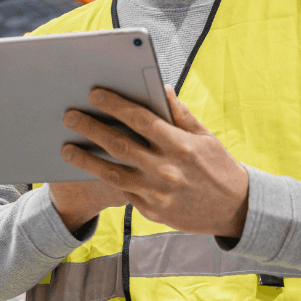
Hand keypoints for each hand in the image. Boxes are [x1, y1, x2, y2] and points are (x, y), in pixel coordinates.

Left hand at [60, 86, 249, 237]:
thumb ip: (180, 114)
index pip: (140, 119)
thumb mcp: (205, 136)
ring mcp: (156, 194)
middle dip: (90, 127)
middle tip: (69, 115)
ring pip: (111, 172)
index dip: (115, 104)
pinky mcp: (151, 212)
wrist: (234, 210)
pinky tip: (89, 167)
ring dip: (85, 158)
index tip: (95, 94)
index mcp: (180, 146)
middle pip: (118, 144)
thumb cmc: (219, 167)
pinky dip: (105, 178)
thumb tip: (161, 88)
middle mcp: (165, 170)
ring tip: (66, 147)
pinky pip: (123, 191)